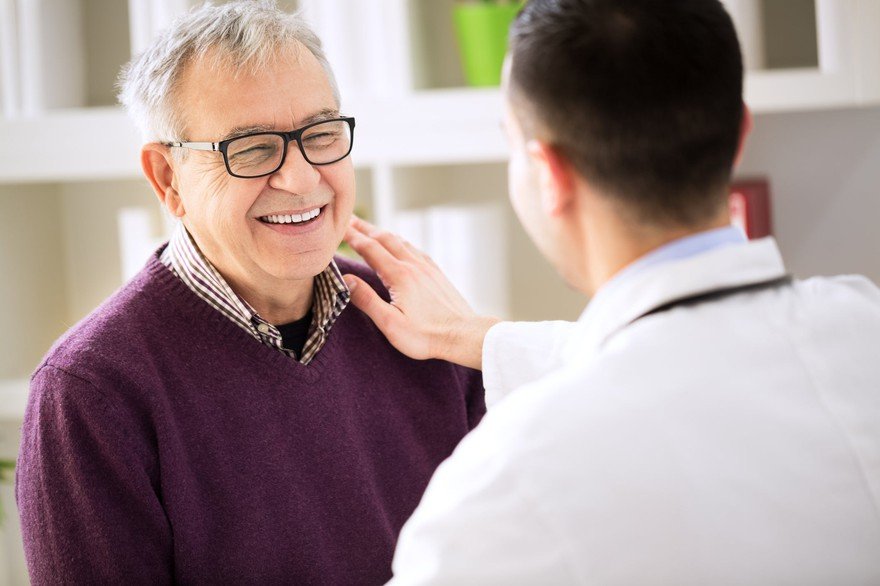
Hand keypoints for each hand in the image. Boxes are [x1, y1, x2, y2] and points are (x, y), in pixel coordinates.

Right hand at [342, 216, 499, 369]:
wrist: (463, 334)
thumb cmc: (426, 335)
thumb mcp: (390, 323)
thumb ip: (367, 300)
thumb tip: (346, 280)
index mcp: (399, 275)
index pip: (369, 248)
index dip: (352, 237)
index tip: (338, 227)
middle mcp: (413, 265)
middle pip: (384, 238)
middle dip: (364, 228)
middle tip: (348, 220)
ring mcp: (427, 267)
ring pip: (400, 242)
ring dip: (382, 233)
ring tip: (369, 229)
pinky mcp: (436, 273)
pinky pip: (414, 250)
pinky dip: (400, 242)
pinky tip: (400, 245)